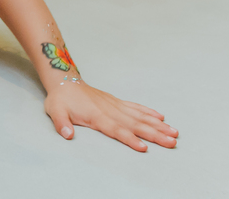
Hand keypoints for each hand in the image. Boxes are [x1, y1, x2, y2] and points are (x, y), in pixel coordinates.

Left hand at [44, 80, 177, 151]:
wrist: (64, 81)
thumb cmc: (60, 99)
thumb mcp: (55, 111)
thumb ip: (61, 123)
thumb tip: (67, 135)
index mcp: (96, 116)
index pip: (116, 130)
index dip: (130, 139)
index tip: (144, 147)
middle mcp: (110, 110)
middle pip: (135, 125)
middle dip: (154, 134)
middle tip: (171, 142)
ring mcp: (115, 105)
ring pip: (139, 116)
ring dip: (157, 125)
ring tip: (174, 132)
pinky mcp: (117, 102)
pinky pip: (135, 107)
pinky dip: (148, 112)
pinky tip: (161, 118)